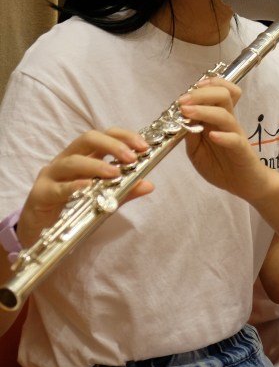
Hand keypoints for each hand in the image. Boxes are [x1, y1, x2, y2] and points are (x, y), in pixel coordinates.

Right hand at [18, 128, 151, 246]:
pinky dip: (73, 186)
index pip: (104, 135)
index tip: (144, 146)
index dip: (124, 136)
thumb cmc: (73, 207)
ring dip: (96, 165)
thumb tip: (149, 184)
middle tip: (131, 157)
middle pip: (87, 139)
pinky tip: (87, 187)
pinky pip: (57, 187)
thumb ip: (124, 190)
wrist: (42, 231)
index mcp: (84, 155)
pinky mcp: (40, 194)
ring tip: (115, 173)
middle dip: (112, 145)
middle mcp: (67, 160)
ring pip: (72, 161)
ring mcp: (51, 175)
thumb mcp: (103, 197)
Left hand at [177, 77, 275, 201]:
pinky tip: (212, 136)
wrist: (244, 184)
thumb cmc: (220, 166)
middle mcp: (228, 122)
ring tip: (187, 112)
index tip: (187, 91)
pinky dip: (223, 136)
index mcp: (218, 119)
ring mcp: (236, 135)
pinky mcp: (242, 150)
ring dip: (204, 110)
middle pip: (223, 95)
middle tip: (183, 101)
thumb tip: (180, 118)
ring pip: (225, 114)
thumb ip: (190, 135)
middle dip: (201, 94)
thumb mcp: (196, 150)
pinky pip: (235, 139)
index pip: (219, 92)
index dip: (206, 85)